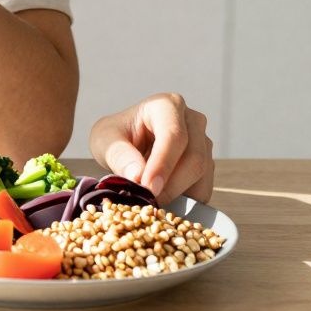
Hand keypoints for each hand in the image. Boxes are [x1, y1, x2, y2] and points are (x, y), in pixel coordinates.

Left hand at [89, 93, 214, 203]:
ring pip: (201, 176)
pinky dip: (184, 201)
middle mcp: (192, 121)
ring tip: (150, 205)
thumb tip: (138, 176)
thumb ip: (119, 155)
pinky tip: (162, 204)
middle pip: (194, 158)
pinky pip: (203, 188)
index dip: (163, 164)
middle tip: (147, 204)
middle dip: (171, 186)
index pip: (174, 136)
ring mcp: (203, 143)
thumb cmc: (114, 137)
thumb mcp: (104, 140)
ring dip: (178, 195)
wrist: (124, 144)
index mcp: (167, 105)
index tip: (149, 187)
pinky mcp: (207, 164)